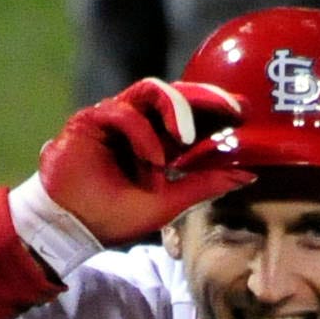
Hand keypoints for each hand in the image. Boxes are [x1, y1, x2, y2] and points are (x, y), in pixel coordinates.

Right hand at [39, 79, 248, 248]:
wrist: (71, 227)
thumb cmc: (114, 217)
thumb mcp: (168, 203)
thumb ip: (204, 186)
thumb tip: (248, 175)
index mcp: (159, 142)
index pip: (192, 116)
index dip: (217, 110)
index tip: (247, 113)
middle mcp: (140, 125)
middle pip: (176, 95)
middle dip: (205, 97)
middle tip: (232, 106)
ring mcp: (116, 119)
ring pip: (151, 92)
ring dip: (174, 108)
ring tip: (186, 136)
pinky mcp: (91, 119)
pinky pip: (122, 112)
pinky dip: (141, 134)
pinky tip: (152, 160)